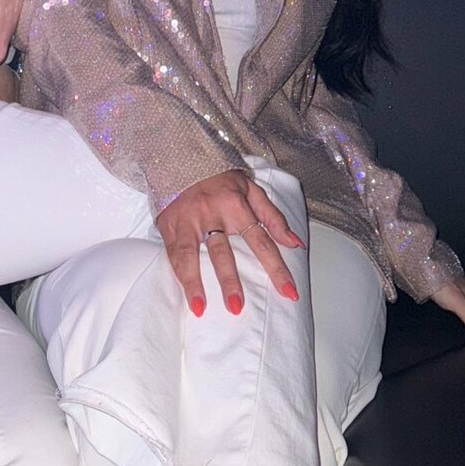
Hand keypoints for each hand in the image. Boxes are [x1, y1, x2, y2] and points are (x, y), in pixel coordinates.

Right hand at [156, 170, 304, 316]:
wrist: (181, 157)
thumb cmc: (221, 179)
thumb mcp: (252, 190)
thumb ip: (273, 217)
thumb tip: (295, 243)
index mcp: (236, 205)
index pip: (261, 241)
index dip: (276, 268)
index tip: (288, 292)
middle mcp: (211, 214)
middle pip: (222, 253)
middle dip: (229, 281)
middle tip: (237, 307)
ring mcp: (187, 221)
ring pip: (190, 255)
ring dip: (195, 283)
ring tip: (200, 308)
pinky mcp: (169, 226)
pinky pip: (173, 254)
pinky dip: (179, 276)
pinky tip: (186, 296)